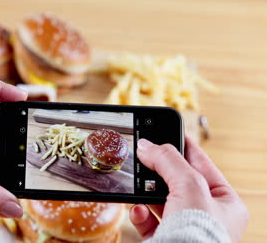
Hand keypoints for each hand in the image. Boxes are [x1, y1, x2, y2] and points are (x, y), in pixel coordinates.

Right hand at [130, 137, 247, 241]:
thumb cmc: (200, 236)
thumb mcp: (190, 186)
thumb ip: (168, 161)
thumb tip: (147, 145)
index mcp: (224, 202)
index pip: (201, 163)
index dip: (182, 145)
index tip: (165, 129)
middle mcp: (206, 215)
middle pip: (177, 180)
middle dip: (158, 170)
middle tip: (143, 154)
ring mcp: (184, 228)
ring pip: (160, 200)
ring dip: (145, 192)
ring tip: (136, 183)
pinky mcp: (164, 240)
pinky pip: (149, 220)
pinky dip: (140, 214)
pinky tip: (138, 210)